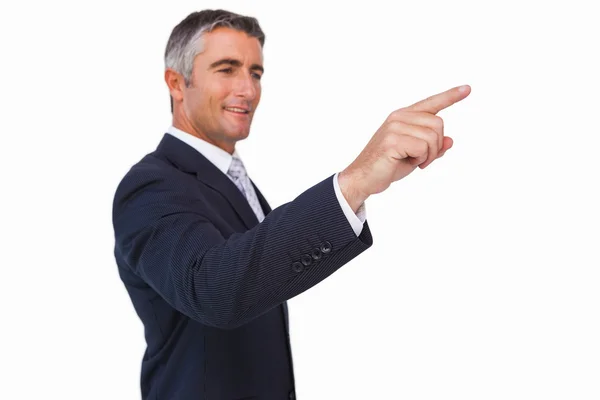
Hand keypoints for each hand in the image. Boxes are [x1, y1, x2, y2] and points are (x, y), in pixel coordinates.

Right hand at [338, 85, 470, 211]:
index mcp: (403, 116)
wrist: (363, 178)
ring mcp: (395, 127)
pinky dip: (420, 160)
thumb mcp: (415, 156)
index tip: (467, 88)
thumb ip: (432, 147)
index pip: (431, 103)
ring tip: (414, 161)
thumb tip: (450, 141)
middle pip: (438, 124)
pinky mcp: (393, 140)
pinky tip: (407, 162)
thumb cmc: (387, 166)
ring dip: (428, 155)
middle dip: (436, 146)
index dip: (450, 96)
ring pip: (433, 137)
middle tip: (422, 159)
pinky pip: (423, 148)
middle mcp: (399, 117)